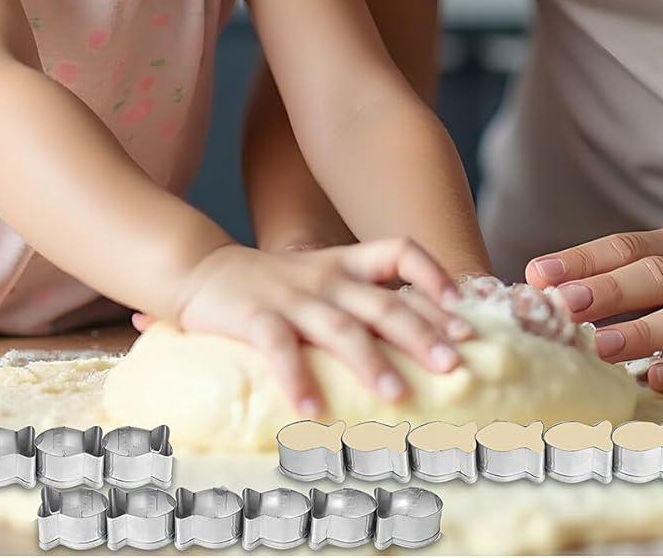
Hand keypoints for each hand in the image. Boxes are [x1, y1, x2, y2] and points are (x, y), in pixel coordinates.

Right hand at [153, 238, 476, 415]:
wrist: (201, 270)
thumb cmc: (271, 286)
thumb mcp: (321, 281)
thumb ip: (360, 300)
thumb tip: (420, 340)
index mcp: (346, 264)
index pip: (401, 252)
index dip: (435, 276)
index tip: (462, 313)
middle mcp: (326, 278)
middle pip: (383, 303)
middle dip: (422, 333)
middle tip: (455, 365)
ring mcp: (291, 297)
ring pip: (340, 327)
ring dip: (371, 361)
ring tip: (398, 394)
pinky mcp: (254, 317)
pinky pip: (279, 348)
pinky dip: (296, 378)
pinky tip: (311, 410)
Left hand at [523, 225, 662, 393]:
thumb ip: (635, 272)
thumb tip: (555, 288)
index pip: (628, 247)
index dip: (583, 259)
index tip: (538, 275)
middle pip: (658, 276)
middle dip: (608, 290)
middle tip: (564, 306)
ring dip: (645, 331)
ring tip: (600, 347)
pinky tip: (660, 379)